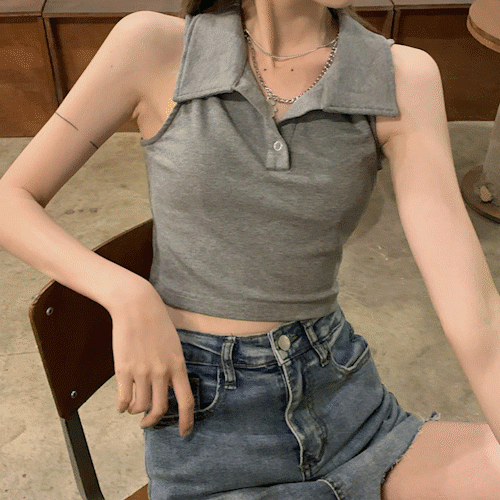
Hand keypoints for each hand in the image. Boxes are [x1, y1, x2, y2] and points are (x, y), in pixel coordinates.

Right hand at [109, 282, 193, 435]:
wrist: (137, 306)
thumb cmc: (157, 322)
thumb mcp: (174, 345)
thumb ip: (174, 366)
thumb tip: (170, 386)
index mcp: (178, 365)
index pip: (186, 400)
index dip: (186, 421)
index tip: (185, 432)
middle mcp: (162, 372)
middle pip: (161, 409)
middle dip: (154, 421)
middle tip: (148, 423)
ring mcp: (142, 372)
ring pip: (141, 406)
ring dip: (137, 412)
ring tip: (134, 409)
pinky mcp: (123, 369)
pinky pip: (124, 399)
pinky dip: (122, 406)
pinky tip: (122, 405)